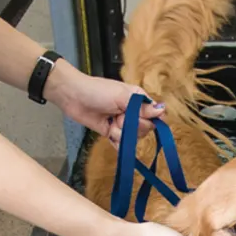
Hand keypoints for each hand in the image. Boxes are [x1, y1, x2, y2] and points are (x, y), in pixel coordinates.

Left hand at [45, 60, 164, 143]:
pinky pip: (122, 144)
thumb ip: (142, 108)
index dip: (148, 120)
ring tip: (110, 123)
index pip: (155, 115)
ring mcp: (123, 123)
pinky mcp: (112, 133)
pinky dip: (117, 142)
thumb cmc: (97, 91)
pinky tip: (110, 134)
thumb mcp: (122, 97)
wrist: (73, 97)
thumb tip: (162, 111)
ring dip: (121, 133)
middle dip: (132, 126)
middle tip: (118, 116)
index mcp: (139, 100)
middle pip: (145, 128)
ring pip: (133, 138)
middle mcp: (133, 112)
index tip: (138, 118)